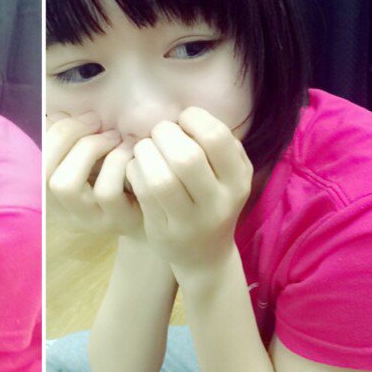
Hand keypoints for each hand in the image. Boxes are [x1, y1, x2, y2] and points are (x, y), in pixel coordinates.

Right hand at [46, 113, 142, 236]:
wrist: (161, 206)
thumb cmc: (119, 170)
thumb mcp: (92, 152)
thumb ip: (71, 136)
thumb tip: (59, 114)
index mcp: (53, 190)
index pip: (37, 160)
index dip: (58, 131)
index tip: (87, 116)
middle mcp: (65, 210)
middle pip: (46, 174)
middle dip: (71, 135)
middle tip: (98, 122)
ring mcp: (90, 220)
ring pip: (68, 185)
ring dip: (92, 148)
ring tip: (116, 137)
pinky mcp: (117, 223)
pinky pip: (106, 191)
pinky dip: (116, 162)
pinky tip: (132, 152)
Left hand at [126, 108, 252, 283]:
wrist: (205, 255)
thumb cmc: (212, 198)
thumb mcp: (228, 173)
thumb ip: (216, 142)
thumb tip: (183, 115)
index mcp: (238, 181)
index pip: (216, 137)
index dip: (193, 119)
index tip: (183, 121)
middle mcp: (218, 203)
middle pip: (186, 157)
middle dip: (164, 134)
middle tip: (159, 134)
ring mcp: (190, 222)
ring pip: (160, 178)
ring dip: (146, 152)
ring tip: (146, 149)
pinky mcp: (163, 232)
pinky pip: (142, 192)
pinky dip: (134, 170)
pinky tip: (137, 167)